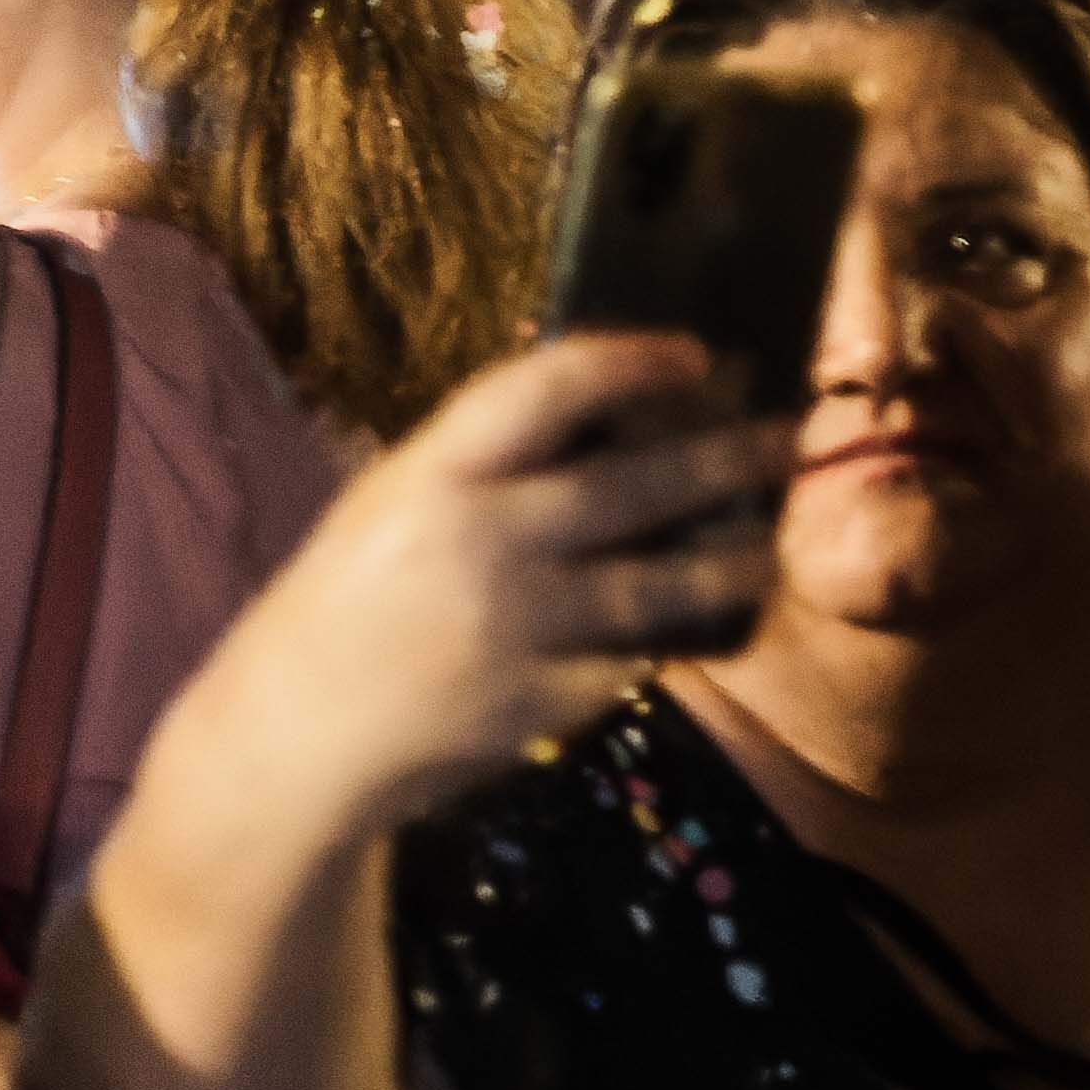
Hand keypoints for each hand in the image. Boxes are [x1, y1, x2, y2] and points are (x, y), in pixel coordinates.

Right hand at [152, 335, 788, 847]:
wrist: (296, 736)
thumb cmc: (352, 600)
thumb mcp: (394, 503)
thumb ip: (486, 460)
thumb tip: (605, 403)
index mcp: (436, 475)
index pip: (551, 388)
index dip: (634, 360)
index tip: (698, 353)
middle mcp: (487, 541)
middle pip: (642, 484)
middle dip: (731, 457)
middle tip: (793, 437)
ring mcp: (525, 626)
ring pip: (667, 584)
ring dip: (734, 561)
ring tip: (771, 546)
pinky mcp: (549, 701)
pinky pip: (633, 658)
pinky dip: (666, 639)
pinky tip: (699, 623)